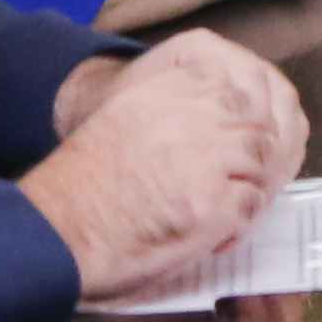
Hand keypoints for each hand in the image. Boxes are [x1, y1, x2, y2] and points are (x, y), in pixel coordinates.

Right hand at [19, 31, 303, 299]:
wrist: (61, 225)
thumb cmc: (84, 178)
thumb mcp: (127, 112)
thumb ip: (174, 104)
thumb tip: (216, 119)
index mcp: (174, 87)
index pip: (240, 90)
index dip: (244, 120)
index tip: (234, 142)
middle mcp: (197, 115)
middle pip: (257, 124)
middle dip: (252, 153)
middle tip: (236, 180)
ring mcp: (210, 159)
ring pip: (261, 163)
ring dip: (247, 187)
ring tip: (223, 208)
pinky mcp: (213, 204)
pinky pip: (251, 206)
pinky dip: (240, 223)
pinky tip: (216, 234)